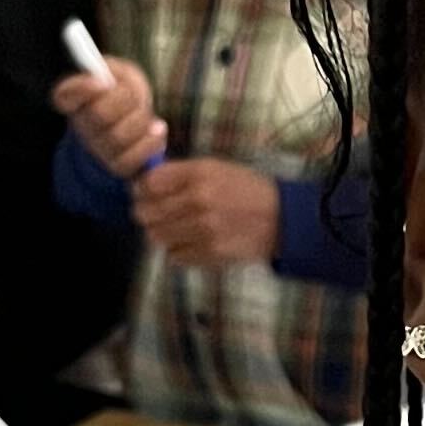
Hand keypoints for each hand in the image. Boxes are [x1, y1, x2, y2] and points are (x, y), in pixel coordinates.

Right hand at [52, 52, 167, 180]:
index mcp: (76, 101)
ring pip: (119, 137)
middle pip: (99, 114)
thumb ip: (114, 71)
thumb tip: (107, 82)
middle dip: (124, 99)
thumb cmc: (127, 97)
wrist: (138, 127)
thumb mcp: (121, 74)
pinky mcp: (119, 167)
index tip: (101, 81)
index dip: (82, 88)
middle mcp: (82, 127)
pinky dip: (151, 140)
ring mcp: (99, 150)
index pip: (64, 95)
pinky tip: (156, 129)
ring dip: (140, 119)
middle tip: (130, 95)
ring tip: (144, 113)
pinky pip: (133, 158)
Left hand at [134, 154, 283, 265]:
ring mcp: (203, 230)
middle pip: (146, 213)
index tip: (146, 193)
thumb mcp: (215, 169)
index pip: (149, 183)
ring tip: (175, 229)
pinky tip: (189, 243)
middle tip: (155, 214)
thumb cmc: (246, 190)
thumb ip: (180, 174)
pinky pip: (174, 256)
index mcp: (199, 174)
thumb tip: (144, 184)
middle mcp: (198, 201)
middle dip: (146, 213)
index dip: (142, 189)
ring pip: (157, 237)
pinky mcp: (210, 253)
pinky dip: (177, 251)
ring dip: (161, 234)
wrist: (282, 220)